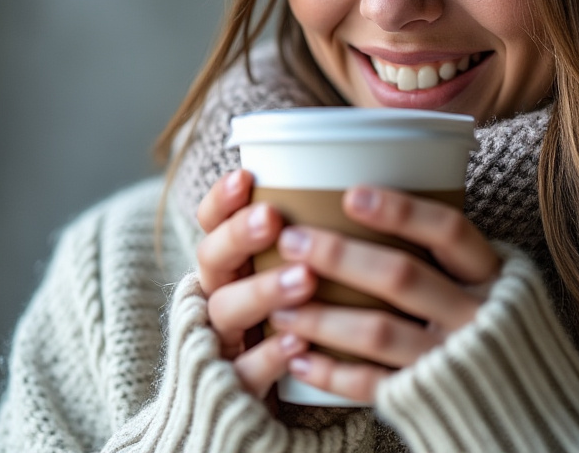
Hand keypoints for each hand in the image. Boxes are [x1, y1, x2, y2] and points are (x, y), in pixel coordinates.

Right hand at [195, 170, 314, 398]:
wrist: (261, 403)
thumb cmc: (295, 320)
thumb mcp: (300, 272)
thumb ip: (313, 238)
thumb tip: (367, 189)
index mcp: (231, 264)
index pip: (212, 223)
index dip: (222, 200)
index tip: (246, 177)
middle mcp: (218, 296)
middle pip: (211, 259)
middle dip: (239, 235)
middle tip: (272, 219)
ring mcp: (222, 341)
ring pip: (226, 310)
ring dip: (263, 289)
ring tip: (304, 278)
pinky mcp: (233, 387)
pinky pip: (246, 371)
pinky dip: (270, 354)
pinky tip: (297, 340)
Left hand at [268, 186, 500, 403]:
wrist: (522, 401)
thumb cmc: (488, 324)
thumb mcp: (484, 281)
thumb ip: (444, 254)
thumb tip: (369, 202)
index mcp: (492, 275)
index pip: (449, 231)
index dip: (401, 210)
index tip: (351, 195)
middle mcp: (476, 315)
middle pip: (402, 276)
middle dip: (339, 256)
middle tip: (292, 241)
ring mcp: (451, 359)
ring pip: (379, 332)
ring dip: (323, 318)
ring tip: (281, 308)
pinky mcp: (428, 399)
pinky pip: (372, 385)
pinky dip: (331, 373)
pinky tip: (299, 358)